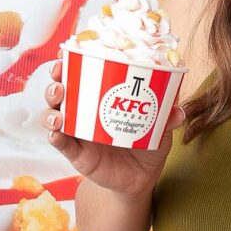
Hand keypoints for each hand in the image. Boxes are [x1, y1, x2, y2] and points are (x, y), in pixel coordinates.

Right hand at [41, 58, 185, 196]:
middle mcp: (84, 112)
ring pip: (54, 114)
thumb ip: (167, 120)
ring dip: (51, 107)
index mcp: (102, 99)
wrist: (141, 179)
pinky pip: (60, 143)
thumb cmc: (148, 146)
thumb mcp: (160, 131)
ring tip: (58, 105)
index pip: (81, 76)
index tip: (69, 52)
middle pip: (61, 91)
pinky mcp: (76, 154)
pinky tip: (57, 131)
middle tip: (60, 76)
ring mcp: (78, 133)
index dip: (72, 62)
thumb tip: (178, 111)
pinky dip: (55, 135)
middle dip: (56, 80)